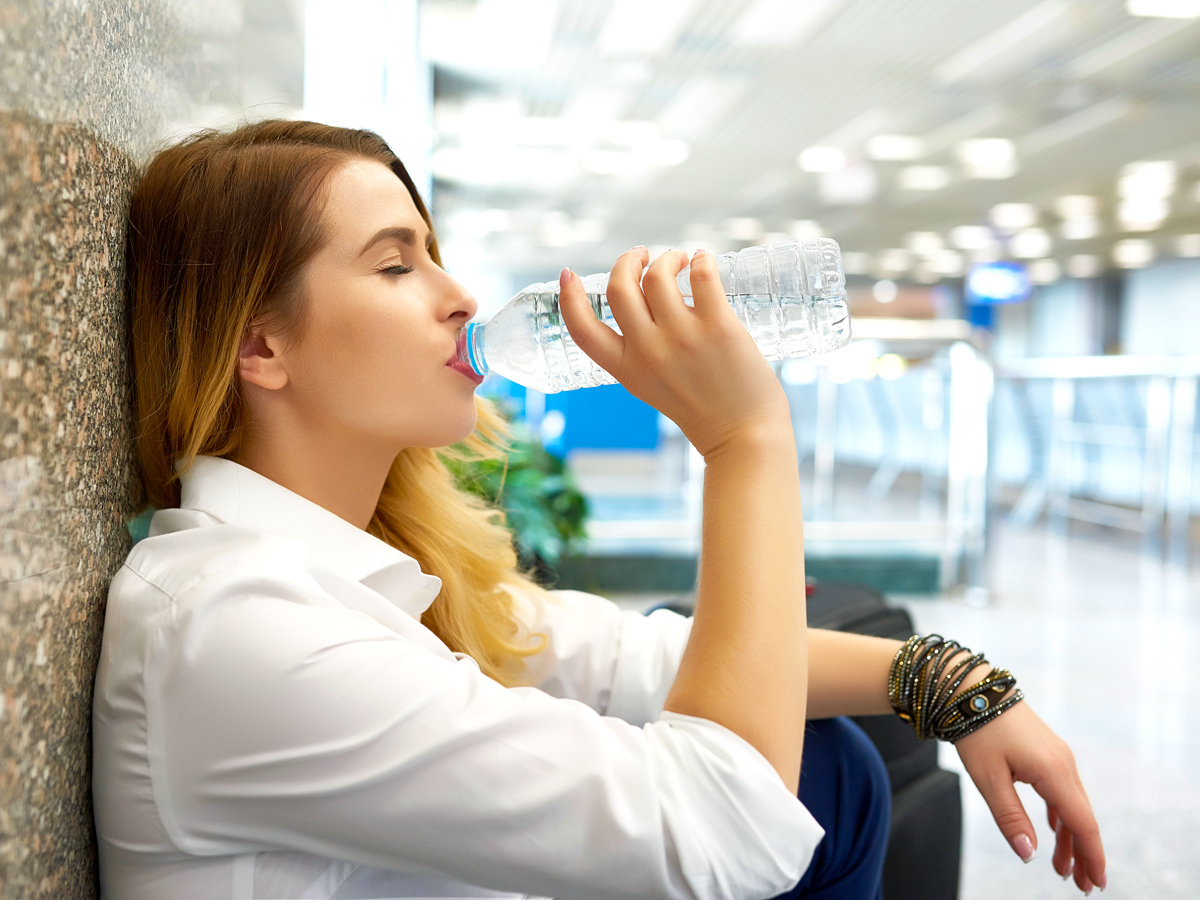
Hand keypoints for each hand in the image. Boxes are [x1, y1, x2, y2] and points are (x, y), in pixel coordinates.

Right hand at [558, 247, 790, 456]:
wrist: (743, 436)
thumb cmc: (704, 411)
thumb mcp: (652, 387)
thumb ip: (640, 353)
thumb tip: (645, 303)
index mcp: (627, 369)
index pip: (581, 329)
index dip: (568, 297)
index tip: (568, 274)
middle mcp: (648, 351)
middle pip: (619, 288)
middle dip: (626, 261)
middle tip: (643, 255)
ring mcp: (682, 337)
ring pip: (657, 275)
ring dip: (667, 258)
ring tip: (681, 260)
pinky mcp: (718, 327)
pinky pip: (702, 275)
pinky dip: (701, 260)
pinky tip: (704, 260)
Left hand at [954, 702, 1105, 892]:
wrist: (969, 687)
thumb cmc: (976, 731)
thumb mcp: (988, 779)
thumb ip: (1010, 818)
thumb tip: (1030, 855)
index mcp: (1054, 772)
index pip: (1082, 824)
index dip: (1091, 856)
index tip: (1095, 884)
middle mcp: (1064, 763)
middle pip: (1082, 818)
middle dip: (1083, 854)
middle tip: (1080, 887)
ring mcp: (1057, 756)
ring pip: (1071, 805)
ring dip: (1069, 837)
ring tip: (1062, 869)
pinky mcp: (1046, 751)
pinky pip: (1061, 791)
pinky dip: (1060, 815)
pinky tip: (1054, 831)